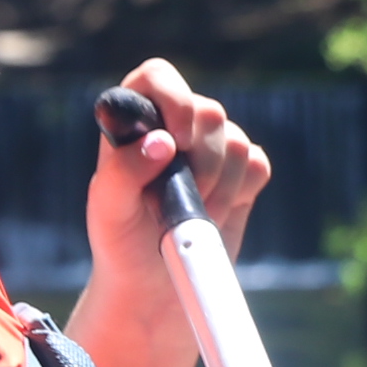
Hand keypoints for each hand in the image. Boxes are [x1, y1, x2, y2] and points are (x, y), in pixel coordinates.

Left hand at [68, 57, 271, 366]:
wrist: (154, 290)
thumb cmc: (120, 246)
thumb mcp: (108, 212)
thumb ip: (123, 172)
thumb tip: (161, 142)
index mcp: (134, 121)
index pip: (157, 76)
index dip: (173, 98)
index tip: (174, 141)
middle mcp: (173, 125)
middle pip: (209, 112)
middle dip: (199, 163)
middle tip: (176, 200)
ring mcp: (211, 148)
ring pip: (237, 142)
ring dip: (219, 187)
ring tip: (191, 214)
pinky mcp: (241, 175)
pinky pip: (258, 165)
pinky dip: (242, 193)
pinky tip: (215, 214)